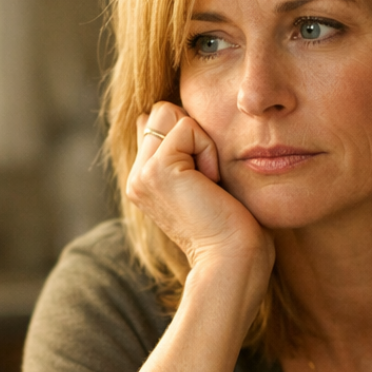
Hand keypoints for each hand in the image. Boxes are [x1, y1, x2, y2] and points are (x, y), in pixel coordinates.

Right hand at [128, 102, 272, 277]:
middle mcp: (137, 176)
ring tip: (209, 181)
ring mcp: (142, 174)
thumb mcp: (208, 183)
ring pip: (168, 111)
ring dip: (200, 139)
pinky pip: (187, 127)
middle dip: (193, 133)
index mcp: (145, 180)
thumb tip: (176, 117)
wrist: (233, 261)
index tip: (207, 179)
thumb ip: (187, 152)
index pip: (156, 123)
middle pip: (161, 111)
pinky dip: (208, 149)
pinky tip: (212, 184)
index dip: (189, 137)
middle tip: (209, 179)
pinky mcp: (157, 169)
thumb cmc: (234, 229)